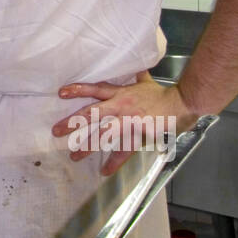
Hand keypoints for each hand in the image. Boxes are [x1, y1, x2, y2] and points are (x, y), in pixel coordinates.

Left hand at [51, 70, 197, 175]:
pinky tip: (104, 171)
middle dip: (73, 122)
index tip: (61, 93)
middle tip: (56, 131)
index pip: (95, 89)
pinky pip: (124, 150)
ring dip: (87, 146)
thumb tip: (137, 66)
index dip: (78, 90)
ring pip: (103, 134)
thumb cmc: (164, 94)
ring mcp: (128, 121)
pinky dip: (114, 161)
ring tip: (74, 156)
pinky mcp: (138, 134)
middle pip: (91, 113)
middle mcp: (120, 106)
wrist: (181, 102)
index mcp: (121, 94)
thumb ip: (138, 76)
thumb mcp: (147, 82)